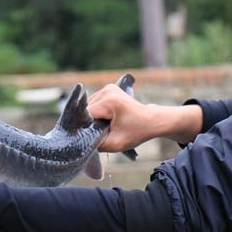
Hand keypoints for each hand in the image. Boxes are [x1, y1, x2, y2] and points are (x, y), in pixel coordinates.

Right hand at [88, 82, 203, 150]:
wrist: (152, 121)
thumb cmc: (137, 132)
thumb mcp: (115, 144)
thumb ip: (95, 144)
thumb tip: (79, 142)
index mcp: (109, 101)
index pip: (85, 116)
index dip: (85, 129)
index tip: (90, 138)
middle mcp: (107, 90)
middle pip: (86, 111)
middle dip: (90, 124)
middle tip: (101, 134)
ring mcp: (107, 88)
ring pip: (88, 108)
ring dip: (93, 119)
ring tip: (105, 127)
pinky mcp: (108, 90)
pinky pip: (94, 104)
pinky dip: (97, 114)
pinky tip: (106, 120)